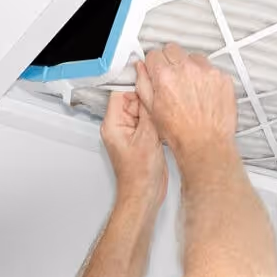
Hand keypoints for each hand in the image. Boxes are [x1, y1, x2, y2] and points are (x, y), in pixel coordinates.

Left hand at [101, 90, 167, 208]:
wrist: (145, 194)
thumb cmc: (141, 174)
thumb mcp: (148, 136)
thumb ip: (148, 110)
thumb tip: (150, 89)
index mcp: (113, 124)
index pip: (120, 92)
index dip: (136, 85)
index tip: (151, 81)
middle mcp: (118, 126)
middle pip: (132, 99)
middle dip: (148, 99)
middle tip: (160, 105)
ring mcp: (129, 132)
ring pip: (142, 110)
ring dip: (154, 112)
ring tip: (161, 122)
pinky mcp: (140, 138)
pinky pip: (148, 122)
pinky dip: (156, 122)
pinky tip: (163, 129)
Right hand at [134, 44, 237, 161]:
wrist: (206, 144)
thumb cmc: (181, 133)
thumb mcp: (152, 110)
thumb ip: (143, 84)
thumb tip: (141, 70)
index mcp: (165, 76)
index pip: (154, 54)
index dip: (153, 64)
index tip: (156, 70)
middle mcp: (187, 70)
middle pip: (173, 50)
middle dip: (170, 61)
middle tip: (172, 78)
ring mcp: (207, 72)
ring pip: (193, 57)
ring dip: (189, 67)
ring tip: (190, 88)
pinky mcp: (223, 78)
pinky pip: (211, 68)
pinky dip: (207, 77)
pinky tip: (203, 93)